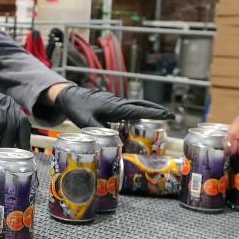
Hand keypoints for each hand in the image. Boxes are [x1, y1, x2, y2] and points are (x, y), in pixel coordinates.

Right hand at [0, 80, 30, 148]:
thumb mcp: (0, 113)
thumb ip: (8, 127)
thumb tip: (13, 147)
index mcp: (13, 107)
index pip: (24, 124)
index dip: (24, 139)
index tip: (24, 151)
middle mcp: (5, 105)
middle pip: (12, 126)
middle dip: (8, 142)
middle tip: (2, 153)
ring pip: (0, 124)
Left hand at [55, 85, 172, 128]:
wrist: (68, 96)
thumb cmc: (77, 108)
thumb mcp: (86, 122)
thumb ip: (100, 132)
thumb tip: (115, 143)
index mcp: (115, 107)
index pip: (140, 111)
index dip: (155, 114)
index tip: (169, 116)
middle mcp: (118, 103)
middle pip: (142, 105)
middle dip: (157, 110)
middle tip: (171, 116)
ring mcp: (114, 102)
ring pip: (135, 105)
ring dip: (148, 109)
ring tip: (160, 116)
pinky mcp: (110, 103)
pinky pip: (127, 106)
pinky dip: (137, 110)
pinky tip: (137, 118)